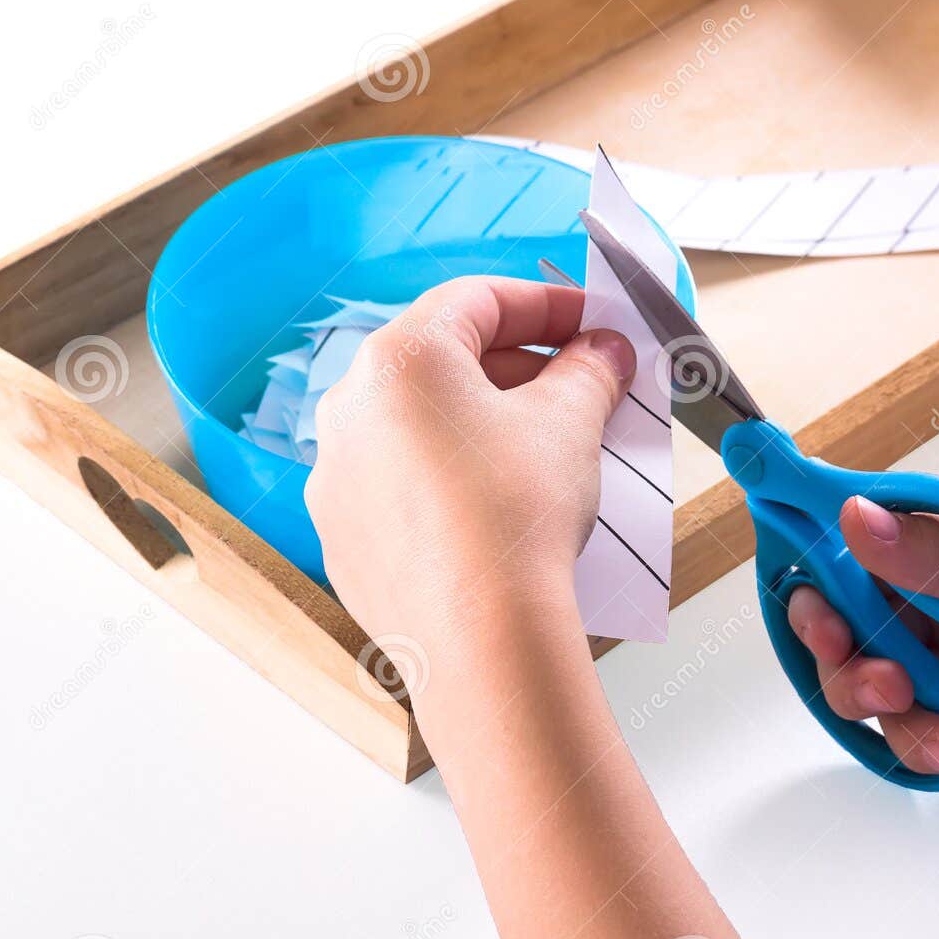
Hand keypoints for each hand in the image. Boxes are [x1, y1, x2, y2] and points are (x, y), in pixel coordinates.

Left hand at [305, 276, 634, 670]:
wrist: (480, 639)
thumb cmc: (515, 518)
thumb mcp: (569, 423)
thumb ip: (588, 371)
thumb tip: (602, 353)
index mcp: (400, 359)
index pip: (478, 300)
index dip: (547, 306)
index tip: (592, 325)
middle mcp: (350, 409)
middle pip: (443, 362)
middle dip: (519, 369)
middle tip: (581, 388)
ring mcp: (337, 476)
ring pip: (418, 427)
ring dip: (482, 425)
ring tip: (546, 450)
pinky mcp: (343, 536)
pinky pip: (400, 486)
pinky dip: (447, 479)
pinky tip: (498, 506)